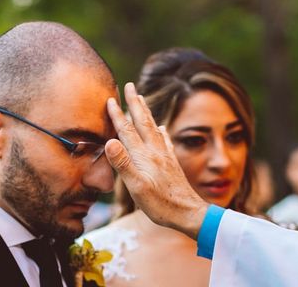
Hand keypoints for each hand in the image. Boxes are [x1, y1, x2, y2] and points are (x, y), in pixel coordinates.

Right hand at [105, 82, 207, 238]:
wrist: (188, 212)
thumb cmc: (160, 204)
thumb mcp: (137, 187)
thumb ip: (123, 164)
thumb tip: (110, 141)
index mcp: (144, 156)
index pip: (127, 131)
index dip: (117, 115)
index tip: (110, 99)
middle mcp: (155, 151)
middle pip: (142, 122)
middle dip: (134, 103)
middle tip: (130, 86)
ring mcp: (164, 155)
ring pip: (153, 127)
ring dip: (145, 112)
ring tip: (142, 99)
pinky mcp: (171, 162)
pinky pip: (164, 140)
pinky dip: (160, 131)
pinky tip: (162, 128)